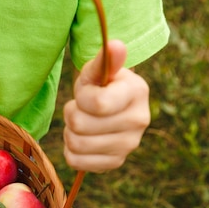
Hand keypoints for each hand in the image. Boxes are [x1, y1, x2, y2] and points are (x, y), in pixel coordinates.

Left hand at [63, 40, 150, 171]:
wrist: (108, 108)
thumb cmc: (99, 86)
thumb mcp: (97, 71)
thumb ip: (103, 60)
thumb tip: (115, 45)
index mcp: (137, 92)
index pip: (97, 104)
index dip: (81, 97)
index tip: (86, 93)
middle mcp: (139, 121)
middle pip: (80, 125)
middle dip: (71, 114)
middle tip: (80, 109)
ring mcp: (128, 145)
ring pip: (76, 144)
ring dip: (69, 132)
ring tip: (80, 123)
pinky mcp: (115, 163)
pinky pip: (76, 162)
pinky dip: (71, 151)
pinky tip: (81, 139)